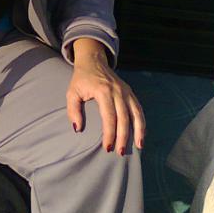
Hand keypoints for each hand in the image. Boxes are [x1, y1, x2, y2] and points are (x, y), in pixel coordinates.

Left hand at [67, 38, 144, 154]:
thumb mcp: (72, 92)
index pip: (109, 116)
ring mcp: (126, 91)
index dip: (109, 133)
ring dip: (138, 131)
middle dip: (123, 137)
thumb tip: (78, 129)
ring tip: (138, 147)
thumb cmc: (81, 79)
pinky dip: (141, 123)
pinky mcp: (130, 92)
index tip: (107, 147)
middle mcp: (117, 91)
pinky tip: (141, 135)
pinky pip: (138, 109)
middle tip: (119, 152)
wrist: (93, 60)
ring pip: (136, 114)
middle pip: (124, 118)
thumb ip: (73, 110)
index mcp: (103, 91)